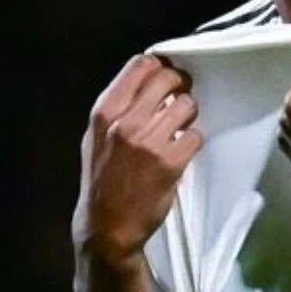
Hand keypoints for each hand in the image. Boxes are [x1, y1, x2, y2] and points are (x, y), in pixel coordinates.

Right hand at [71, 53, 202, 270]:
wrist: (106, 227)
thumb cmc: (102, 179)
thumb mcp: (95, 137)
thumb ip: (118, 106)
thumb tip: (149, 75)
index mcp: (105, 112)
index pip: (140, 64)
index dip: (159, 66)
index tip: (165, 77)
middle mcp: (126, 122)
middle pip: (168, 78)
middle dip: (179, 85)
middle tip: (179, 98)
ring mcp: (149, 142)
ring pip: (187, 104)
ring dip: (188, 115)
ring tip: (179, 128)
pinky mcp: (171, 162)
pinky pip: (195, 135)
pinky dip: (192, 142)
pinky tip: (181, 151)